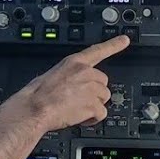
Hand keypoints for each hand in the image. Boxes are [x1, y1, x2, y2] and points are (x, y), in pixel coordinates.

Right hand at [7, 35, 130, 132]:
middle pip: (103, 83)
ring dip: (93, 106)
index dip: (114, 45)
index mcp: (74, 63)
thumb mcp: (52, 75)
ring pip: (104, 98)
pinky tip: (81, 118)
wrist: (34, 108)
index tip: (125, 40)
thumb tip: (72, 85)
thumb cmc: (37, 95)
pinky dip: (93, 119)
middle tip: (78, 100)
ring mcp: (91, 88)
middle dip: (94, 93)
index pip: (98, 50)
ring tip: (76, 109)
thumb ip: (68, 76)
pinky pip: (101, 113)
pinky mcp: (93, 105)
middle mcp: (85, 73)